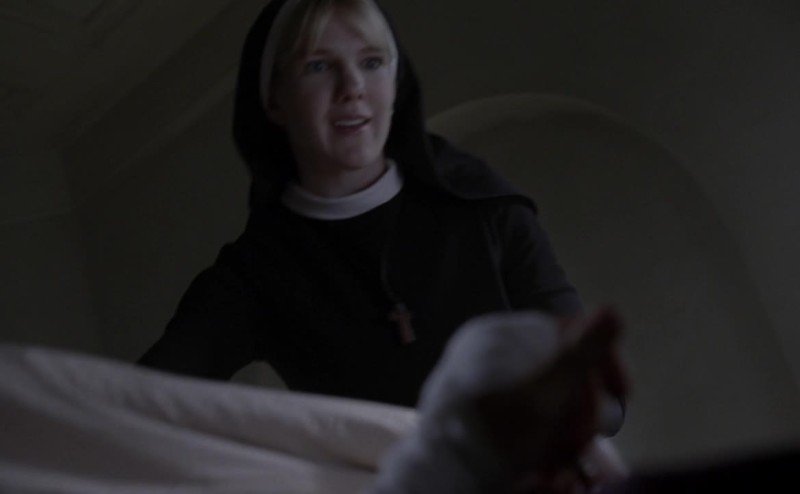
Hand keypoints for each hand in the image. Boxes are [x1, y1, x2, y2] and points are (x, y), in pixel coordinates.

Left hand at [473, 307, 630, 488]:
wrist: (446, 475)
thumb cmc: (495, 432)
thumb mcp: (545, 394)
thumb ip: (580, 354)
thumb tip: (612, 309)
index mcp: (497, 335)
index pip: (565, 331)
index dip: (601, 360)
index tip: (623, 393)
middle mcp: (487, 351)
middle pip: (557, 367)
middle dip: (581, 406)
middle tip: (584, 439)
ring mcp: (482, 379)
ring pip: (546, 395)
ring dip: (565, 426)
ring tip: (561, 455)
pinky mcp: (482, 409)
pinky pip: (527, 413)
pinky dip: (543, 435)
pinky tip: (544, 459)